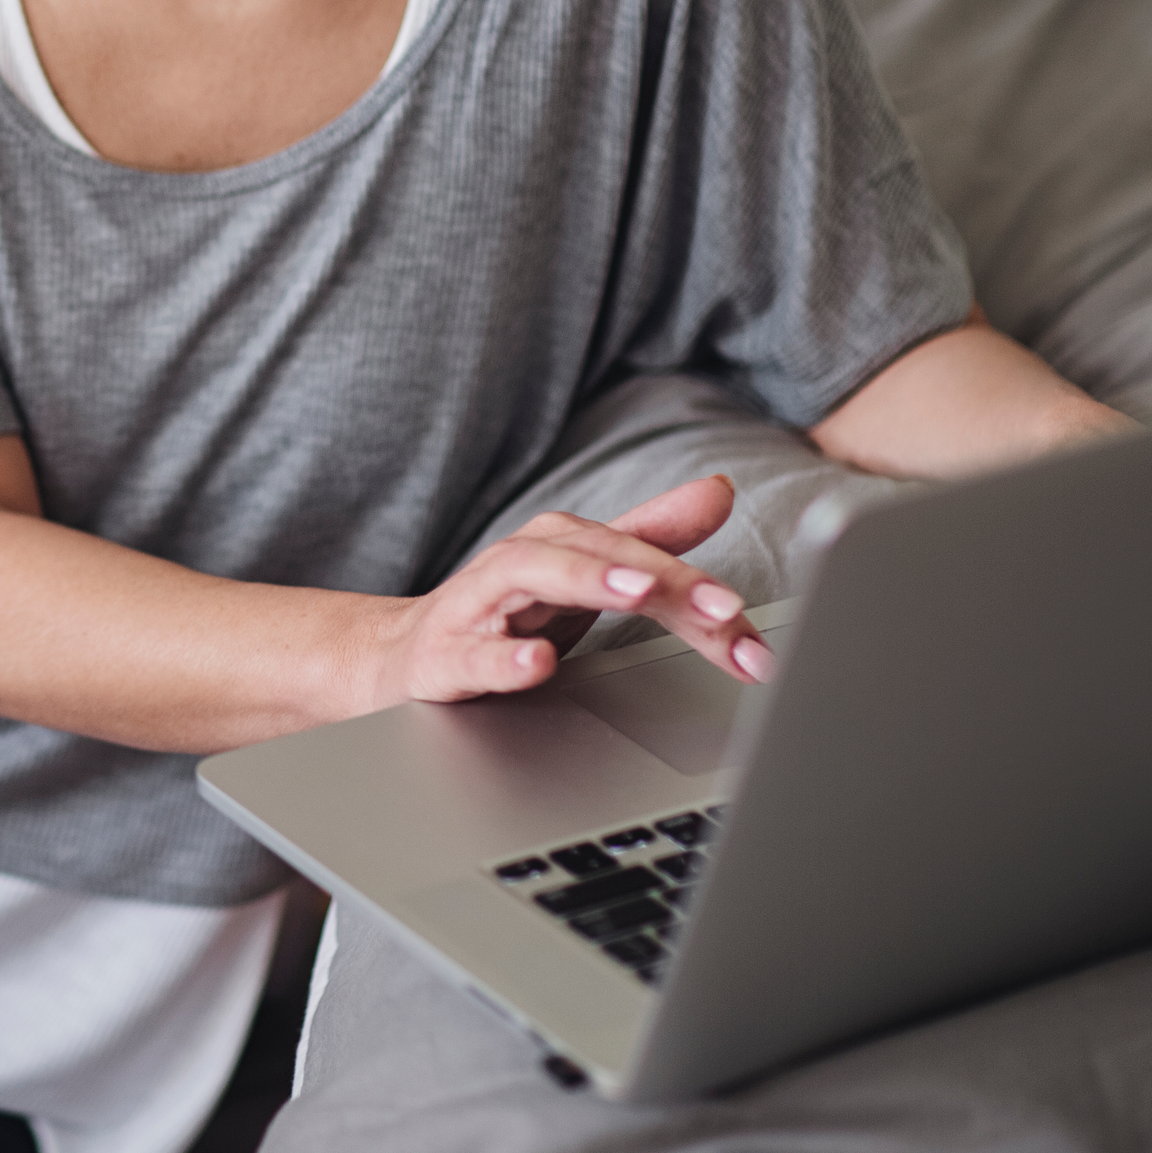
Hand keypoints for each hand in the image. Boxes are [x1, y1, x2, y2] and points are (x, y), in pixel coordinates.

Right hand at [383, 475, 771, 705]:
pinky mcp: (443, 652)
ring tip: (639, 592)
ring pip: (531, 578)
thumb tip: (718, 489)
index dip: (700, 589)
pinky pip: (474, 653)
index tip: (748, 622)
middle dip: (664, 578)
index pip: (643, 559)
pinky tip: (538, 663)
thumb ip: (650, 536)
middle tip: (724, 608)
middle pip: (598, 556)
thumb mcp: (583, 574)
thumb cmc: (503, 612)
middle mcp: (522, 560)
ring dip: (587, 580)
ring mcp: (479, 602)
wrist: (403, 656)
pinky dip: (505, 657)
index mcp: (563, 543)